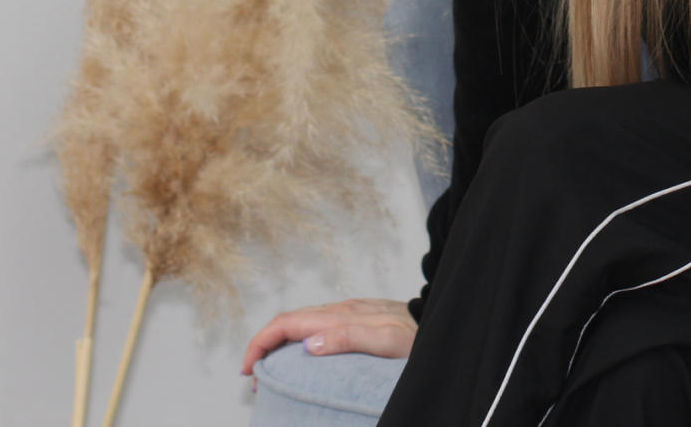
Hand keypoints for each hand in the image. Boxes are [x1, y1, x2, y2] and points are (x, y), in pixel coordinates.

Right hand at [239, 297, 417, 377]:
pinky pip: (320, 328)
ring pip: (303, 325)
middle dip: (265, 347)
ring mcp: (350, 313)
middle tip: (256, 381)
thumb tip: (308, 344)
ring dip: (281, 346)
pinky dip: (300, 343)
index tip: (248, 369)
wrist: (443, 322)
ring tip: (274, 375)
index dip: (261, 342)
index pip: (288, 322)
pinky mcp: (359, 319)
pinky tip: (305, 360)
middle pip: (290, 322)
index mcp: (341, 315)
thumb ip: (349, 338)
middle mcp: (342, 310)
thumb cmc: (418, 336)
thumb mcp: (387, 341)